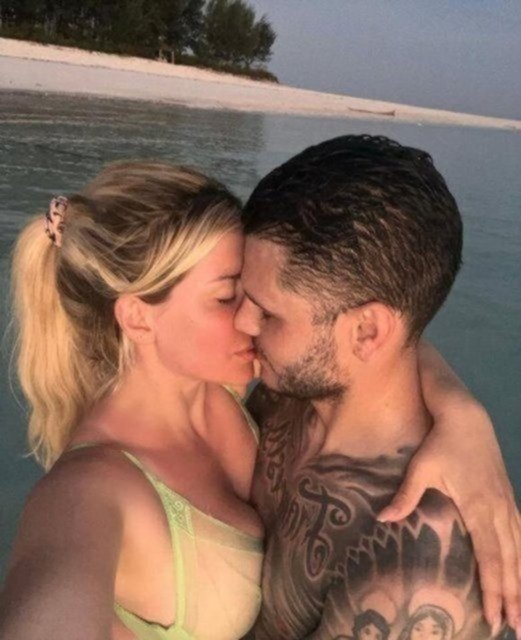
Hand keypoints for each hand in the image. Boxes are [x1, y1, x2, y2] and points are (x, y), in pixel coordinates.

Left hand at [377, 403, 519, 636]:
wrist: (466, 416)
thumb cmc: (440, 442)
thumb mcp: (420, 468)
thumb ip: (406, 496)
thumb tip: (383, 519)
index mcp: (479, 508)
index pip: (491, 558)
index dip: (494, 589)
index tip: (495, 617)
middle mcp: (499, 510)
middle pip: (510, 561)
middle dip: (513, 597)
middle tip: (515, 629)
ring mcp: (507, 503)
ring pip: (520, 550)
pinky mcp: (507, 496)